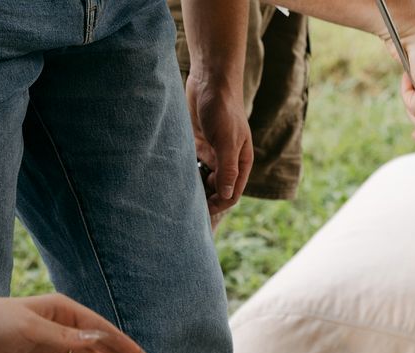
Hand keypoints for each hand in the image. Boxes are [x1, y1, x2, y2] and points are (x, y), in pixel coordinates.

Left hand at [186, 72, 252, 214]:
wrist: (210, 81)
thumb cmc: (224, 109)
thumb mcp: (227, 140)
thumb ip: (228, 168)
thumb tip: (227, 195)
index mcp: (241, 164)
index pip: (232, 193)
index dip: (219, 204)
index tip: (201, 210)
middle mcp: (227, 162)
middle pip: (218, 190)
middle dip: (205, 199)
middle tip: (185, 205)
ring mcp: (212, 154)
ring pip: (204, 180)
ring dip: (194, 187)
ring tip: (177, 193)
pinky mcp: (197, 145)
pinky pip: (192, 166)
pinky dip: (185, 173)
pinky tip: (173, 176)